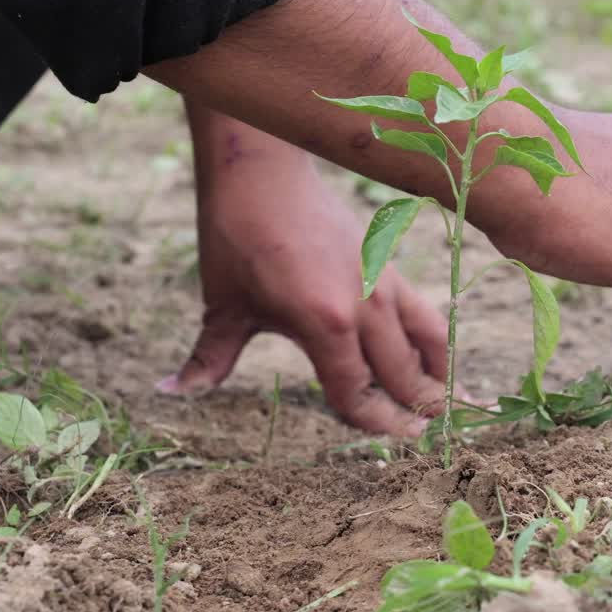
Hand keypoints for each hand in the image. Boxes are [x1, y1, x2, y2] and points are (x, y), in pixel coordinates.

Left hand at [155, 105, 448, 436]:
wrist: (260, 171)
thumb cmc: (236, 236)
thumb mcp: (223, 304)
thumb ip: (209, 357)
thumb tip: (169, 392)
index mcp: (324, 322)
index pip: (356, 390)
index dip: (370, 420)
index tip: (386, 440)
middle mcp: (363, 305)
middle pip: (399, 374)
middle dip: (411, 411)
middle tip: (422, 437)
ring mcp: (381, 281)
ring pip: (424, 341)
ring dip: (434, 376)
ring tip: (442, 402)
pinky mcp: (387, 262)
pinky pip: (422, 310)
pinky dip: (433, 338)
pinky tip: (433, 355)